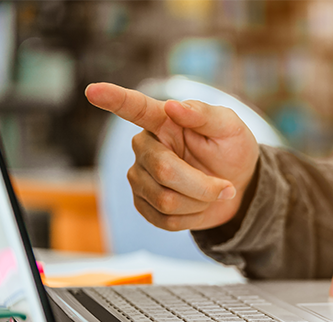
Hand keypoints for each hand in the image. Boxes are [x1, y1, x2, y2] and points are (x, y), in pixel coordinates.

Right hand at [85, 82, 258, 229]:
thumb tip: (174, 106)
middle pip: (163, 171)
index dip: (114, 99)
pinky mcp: (143, 204)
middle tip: (226, 187)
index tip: (93, 91)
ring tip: (210, 192)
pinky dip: (191, 218)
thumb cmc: (232, 150)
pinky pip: (165, 220)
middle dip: (202, 185)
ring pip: (165, 200)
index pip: (135, 108)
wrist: (239, 186)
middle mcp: (144, 147)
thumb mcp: (230, 128)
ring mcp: (140, 177)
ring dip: (199, 202)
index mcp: (163, 121)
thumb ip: (205, 115)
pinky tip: (197, 205)